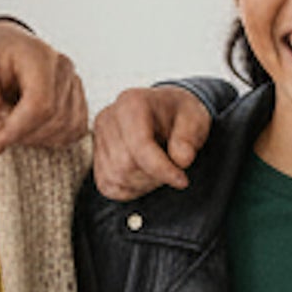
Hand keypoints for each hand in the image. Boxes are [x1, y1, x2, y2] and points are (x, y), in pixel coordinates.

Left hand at [0, 20, 88, 154]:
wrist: (7, 46)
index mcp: (38, 56)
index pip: (40, 102)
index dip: (18, 129)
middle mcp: (63, 68)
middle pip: (53, 118)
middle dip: (22, 135)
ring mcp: (75, 84)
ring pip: (65, 128)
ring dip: (34, 139)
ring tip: (8, 128)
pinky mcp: (78, 99)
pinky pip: (74, 130)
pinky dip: (51, 139)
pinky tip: (28, 132)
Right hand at [91, 84, 210, 200]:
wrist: (165, 112)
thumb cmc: (180, 115)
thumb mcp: (196, 120)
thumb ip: (189, 138)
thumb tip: (182, 159)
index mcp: (132, 103)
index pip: (140, 145)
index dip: (161, 169)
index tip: (182, 180)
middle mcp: (108, 118)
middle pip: (125, 165)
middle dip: (153, 177)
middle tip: (172, 170)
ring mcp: (98, 137)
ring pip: (115, 177)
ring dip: (142, 184)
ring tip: (159, 170)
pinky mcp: (95, 156)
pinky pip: (108, 185)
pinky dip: (130, 188)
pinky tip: (145, 175)